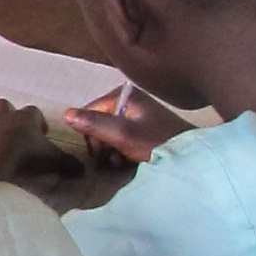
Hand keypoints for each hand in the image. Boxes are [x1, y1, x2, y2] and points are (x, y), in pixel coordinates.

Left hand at [0, 99, 63, 190]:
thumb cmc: (28, 166)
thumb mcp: (56, 164)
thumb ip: (70, 165)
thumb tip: (84, 170)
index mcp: (25, 119)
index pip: (33, 112)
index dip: (36, 121)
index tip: (39, 134)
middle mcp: (0, 117)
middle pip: (2, 105)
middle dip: (5, 115)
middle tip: (11, 132)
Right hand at [67, 84, 187, 164]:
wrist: (190, 158)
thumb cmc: (157, 143)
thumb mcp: (122, 134)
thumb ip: (94, 124)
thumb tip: (65, 114)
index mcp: (124, 94)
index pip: (89, 112)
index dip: (90, 133)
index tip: (101, 150)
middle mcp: (129, 100)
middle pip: (98, 123)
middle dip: (102, 143)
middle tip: (113, 157)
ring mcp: (136, 115)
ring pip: (108, 134)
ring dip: (110, 150)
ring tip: (122, 160)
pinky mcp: (143, 130)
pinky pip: (120, 139)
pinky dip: (121, 151)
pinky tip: (129, 160)